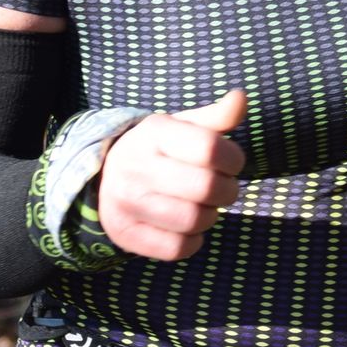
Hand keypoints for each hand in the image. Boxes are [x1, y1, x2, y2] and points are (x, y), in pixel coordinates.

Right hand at [96, 89, 247, 260]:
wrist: (105, 176)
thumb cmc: (159, 150)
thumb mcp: (183, 127)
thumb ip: (216, 116)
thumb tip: (241, 98)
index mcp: (153, 132)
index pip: (210, 148)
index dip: (234, 158)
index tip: (231, 162)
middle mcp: (135, 166)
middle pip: (207, 188)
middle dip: (227, 190)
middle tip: (222, 188)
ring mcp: (126, 203)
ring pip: (194, 221)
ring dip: (210, 216)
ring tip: (202, 206)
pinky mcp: (125, 235)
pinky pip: (178, 249)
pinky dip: (193, 241)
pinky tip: (186, 226)